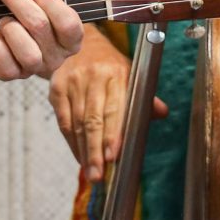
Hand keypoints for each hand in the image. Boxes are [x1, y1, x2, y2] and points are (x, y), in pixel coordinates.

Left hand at [0, 0, 84, 80]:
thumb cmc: (21, 5)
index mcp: (71, 36)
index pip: (68, 22)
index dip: (49, 1)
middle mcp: (58, 56)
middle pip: (40, 28)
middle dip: (17, 2)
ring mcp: (36, 68)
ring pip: (28, 53)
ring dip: (10, 28)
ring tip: (3, 19)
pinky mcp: (13, 75)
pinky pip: (7, 66)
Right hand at [49, 36, 165, 185]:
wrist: (81, 44)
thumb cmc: (111, 66)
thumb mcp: (131, 74)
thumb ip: (145, 97)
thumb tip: (162, 113)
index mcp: (117, 73)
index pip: (115, 108)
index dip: (113, 134)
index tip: (113, 156)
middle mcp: (93, 77)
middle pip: (93, 120)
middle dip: (95, 151)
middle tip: (99, 176)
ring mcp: (73, 83)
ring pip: (77, 124)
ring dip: (84, 151)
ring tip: (91, 173)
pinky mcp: (57, 89)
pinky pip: (63, 121)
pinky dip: (72, 143)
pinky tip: (80, 157)